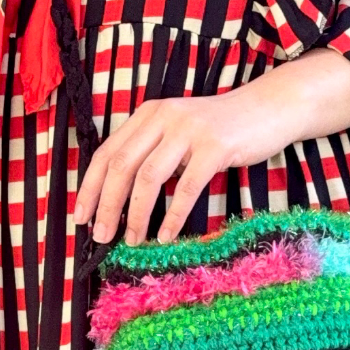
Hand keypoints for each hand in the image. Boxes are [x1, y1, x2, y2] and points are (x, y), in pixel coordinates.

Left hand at [75, 91, 293, 245]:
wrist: (267, 108)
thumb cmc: (221, 129)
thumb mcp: (178, 132)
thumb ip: (153, 152)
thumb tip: (122, 198)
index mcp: (148, 114)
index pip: (107, 152)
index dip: (90, 187)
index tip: (81, 217)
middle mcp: (163, 117)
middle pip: (121, 165)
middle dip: (107, 205)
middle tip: (101, 236)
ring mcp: (188, 130)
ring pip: (148, 177)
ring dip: (136, 214)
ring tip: (132, 241)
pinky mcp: (214, 146)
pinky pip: (186, 187)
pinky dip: (173, 215)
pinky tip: (165, 235)